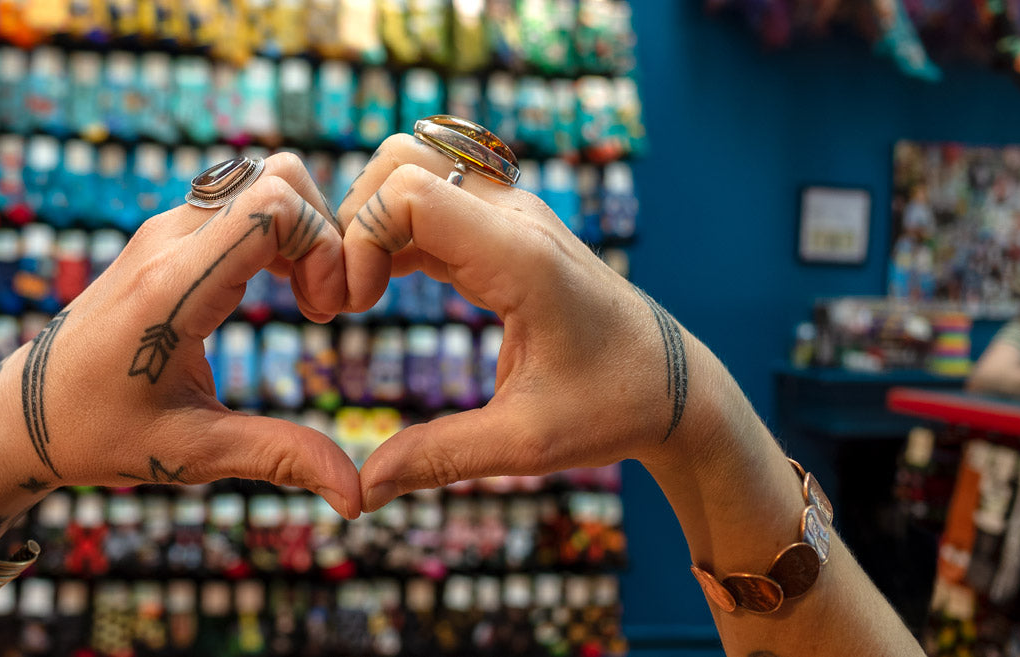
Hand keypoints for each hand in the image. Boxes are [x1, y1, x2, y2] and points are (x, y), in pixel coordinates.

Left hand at [0, 154, 363, 532]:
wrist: (27, 414)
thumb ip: (279, 459)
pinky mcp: (167, 237)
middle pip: (278, 177)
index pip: (270, 205)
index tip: (326, 313)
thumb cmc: (100, 435)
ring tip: (307, 300)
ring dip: (303, 232)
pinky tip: (281, 290)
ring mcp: (164, 232)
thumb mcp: (192, 455)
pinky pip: (241, 201)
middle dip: (324, 233)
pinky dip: (279, 234)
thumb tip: (357, 498)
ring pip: (262, 181)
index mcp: (171, 289)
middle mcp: (166, 243)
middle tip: (324, 305)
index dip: (323, 246)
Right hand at [337, 136, 717, 510]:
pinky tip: (380, 288)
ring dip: (371, 222)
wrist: (674, 385)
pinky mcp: (507, 230)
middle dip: (354, 220)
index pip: (410, 192)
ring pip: (415, 171)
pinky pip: (433, 201)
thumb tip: (363, 492)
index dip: (360, 238)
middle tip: (345, 296)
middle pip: (403, 162)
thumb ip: (439, 458)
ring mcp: (513, 216)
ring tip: (358, 292)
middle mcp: (515, 219)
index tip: (353, 306)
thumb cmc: (612, 408)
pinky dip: (394, 233)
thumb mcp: (525, 443)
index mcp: (520, 257)